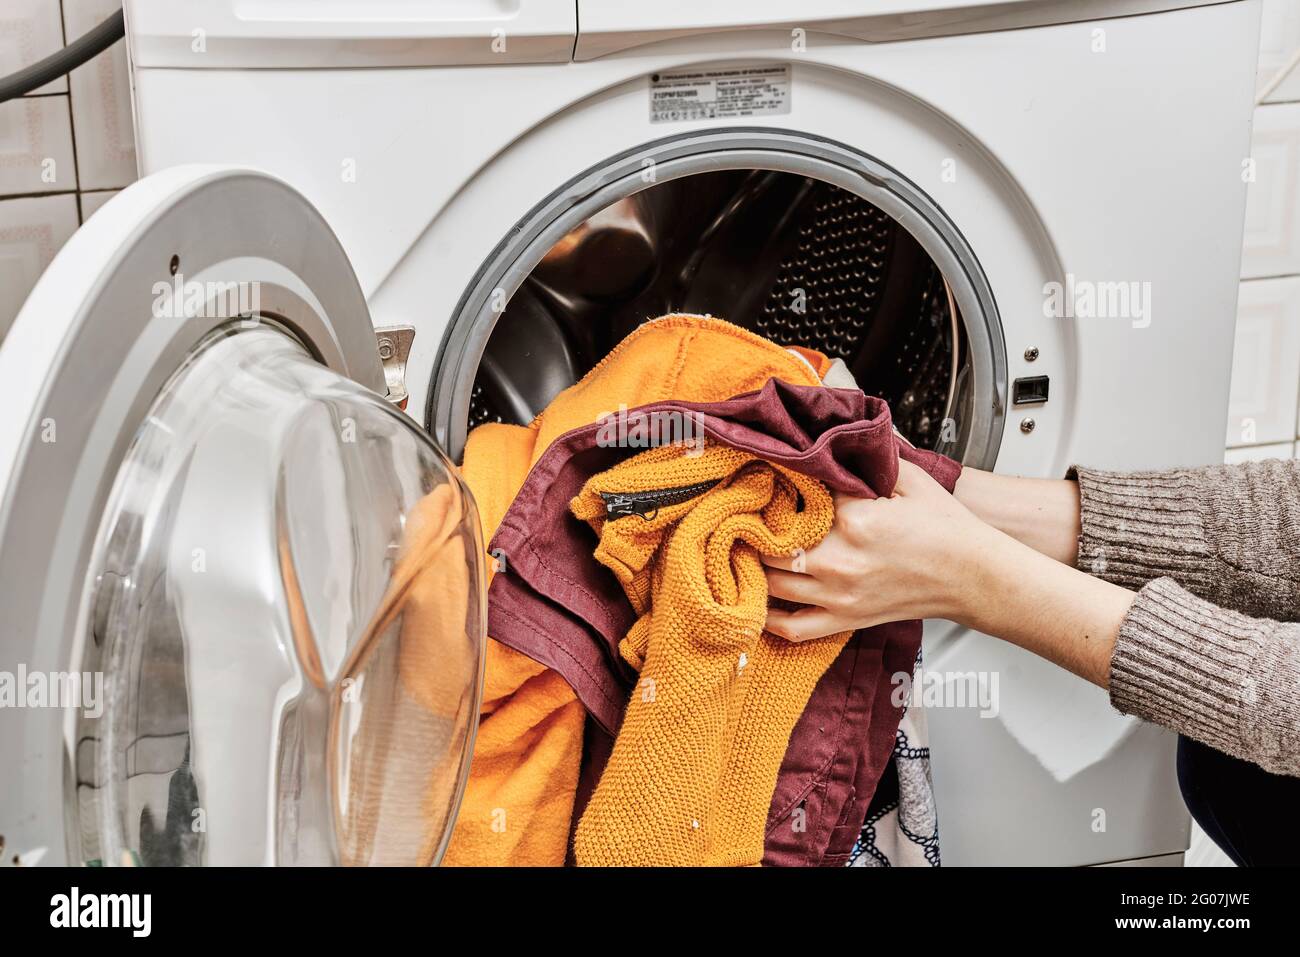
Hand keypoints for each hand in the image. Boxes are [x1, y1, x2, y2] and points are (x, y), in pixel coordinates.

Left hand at [762, 458, 999, 640]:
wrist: (974, 576)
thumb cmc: (946, 529)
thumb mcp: (910, 479)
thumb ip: (870, 458)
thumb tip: (837, 441)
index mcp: (855, 519)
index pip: (797, 497)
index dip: (780, 486)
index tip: (770, 479)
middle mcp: (841, 560)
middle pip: (770, 543)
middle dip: (754, 528)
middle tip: (745, 515)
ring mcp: (840, 594)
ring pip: (770, 583)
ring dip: (753, 565)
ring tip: (746, 548)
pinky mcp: (846, 619)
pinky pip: (792, 628)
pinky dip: (767, 618)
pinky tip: (757, 598)